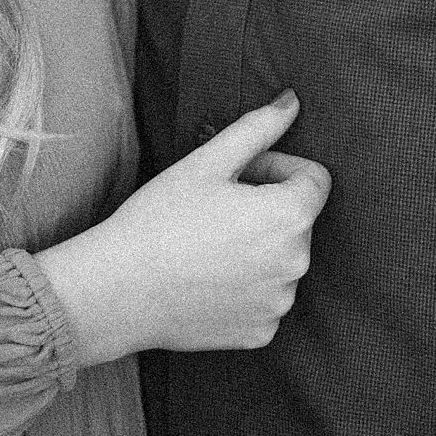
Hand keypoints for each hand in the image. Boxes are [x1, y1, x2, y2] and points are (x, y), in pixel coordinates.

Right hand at [36, 91, 330, 367]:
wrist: (120, 290)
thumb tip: (292, 102)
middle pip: (297, 218)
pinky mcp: (262, 333)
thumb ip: (258, 128)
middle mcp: (296, 264)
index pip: (314, 178)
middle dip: (267, 204)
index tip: (238, 174)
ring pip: (282, 257)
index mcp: (289, 216)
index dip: (277, 166)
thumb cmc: (161, 218)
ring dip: (258, 245)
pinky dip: (247, 284)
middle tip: (216, 205)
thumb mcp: (207, 161)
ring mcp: (280, 304)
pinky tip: (208, 276)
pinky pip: (267, 296)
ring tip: (208, 242)